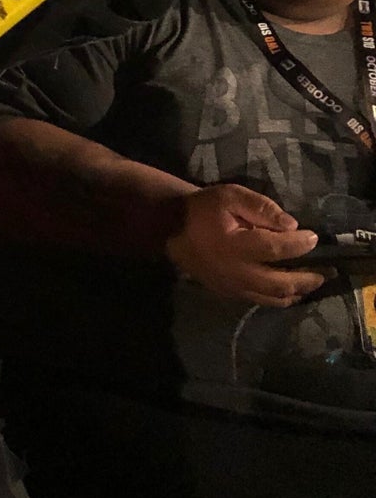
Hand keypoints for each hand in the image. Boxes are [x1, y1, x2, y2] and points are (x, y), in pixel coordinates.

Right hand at [165, 184, 325, 305]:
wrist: (171, 228)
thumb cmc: (203, 209)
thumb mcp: (230, 196)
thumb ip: (261, 208)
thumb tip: (292, 226)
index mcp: (236, 246)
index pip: (277, 249)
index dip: (300, 245)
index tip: (314, 237)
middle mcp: (237, 273)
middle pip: (281, 283)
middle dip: (307, 278)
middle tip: (326, 271)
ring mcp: (233, 287)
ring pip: (273, 298)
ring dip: (296, 291)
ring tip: (312, 283)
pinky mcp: (229, 293)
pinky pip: (260, 300)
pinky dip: (279, 297)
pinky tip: (289, 289)